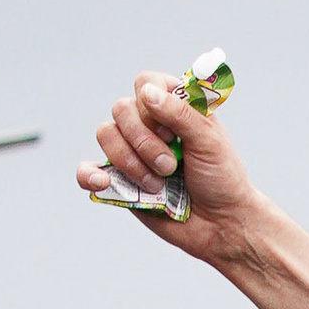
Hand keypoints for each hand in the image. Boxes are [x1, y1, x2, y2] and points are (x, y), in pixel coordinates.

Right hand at [75, 69, 257, 264]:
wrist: (221, 224)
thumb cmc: (221, 179)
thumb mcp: (210, 141)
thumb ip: (181, 113)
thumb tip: (146, 93)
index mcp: (173, 108)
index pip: (145, 83)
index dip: (152, 104)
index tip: (173, 132)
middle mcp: (149, 125)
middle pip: (121, 109)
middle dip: (144, 141)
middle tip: (170, 165)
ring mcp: (132, 151)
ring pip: (106, 134)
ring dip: (131, 162)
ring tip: (158, 184)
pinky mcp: (119, 179)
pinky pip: (87, 170)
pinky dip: (88, 174)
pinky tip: (103, 183)